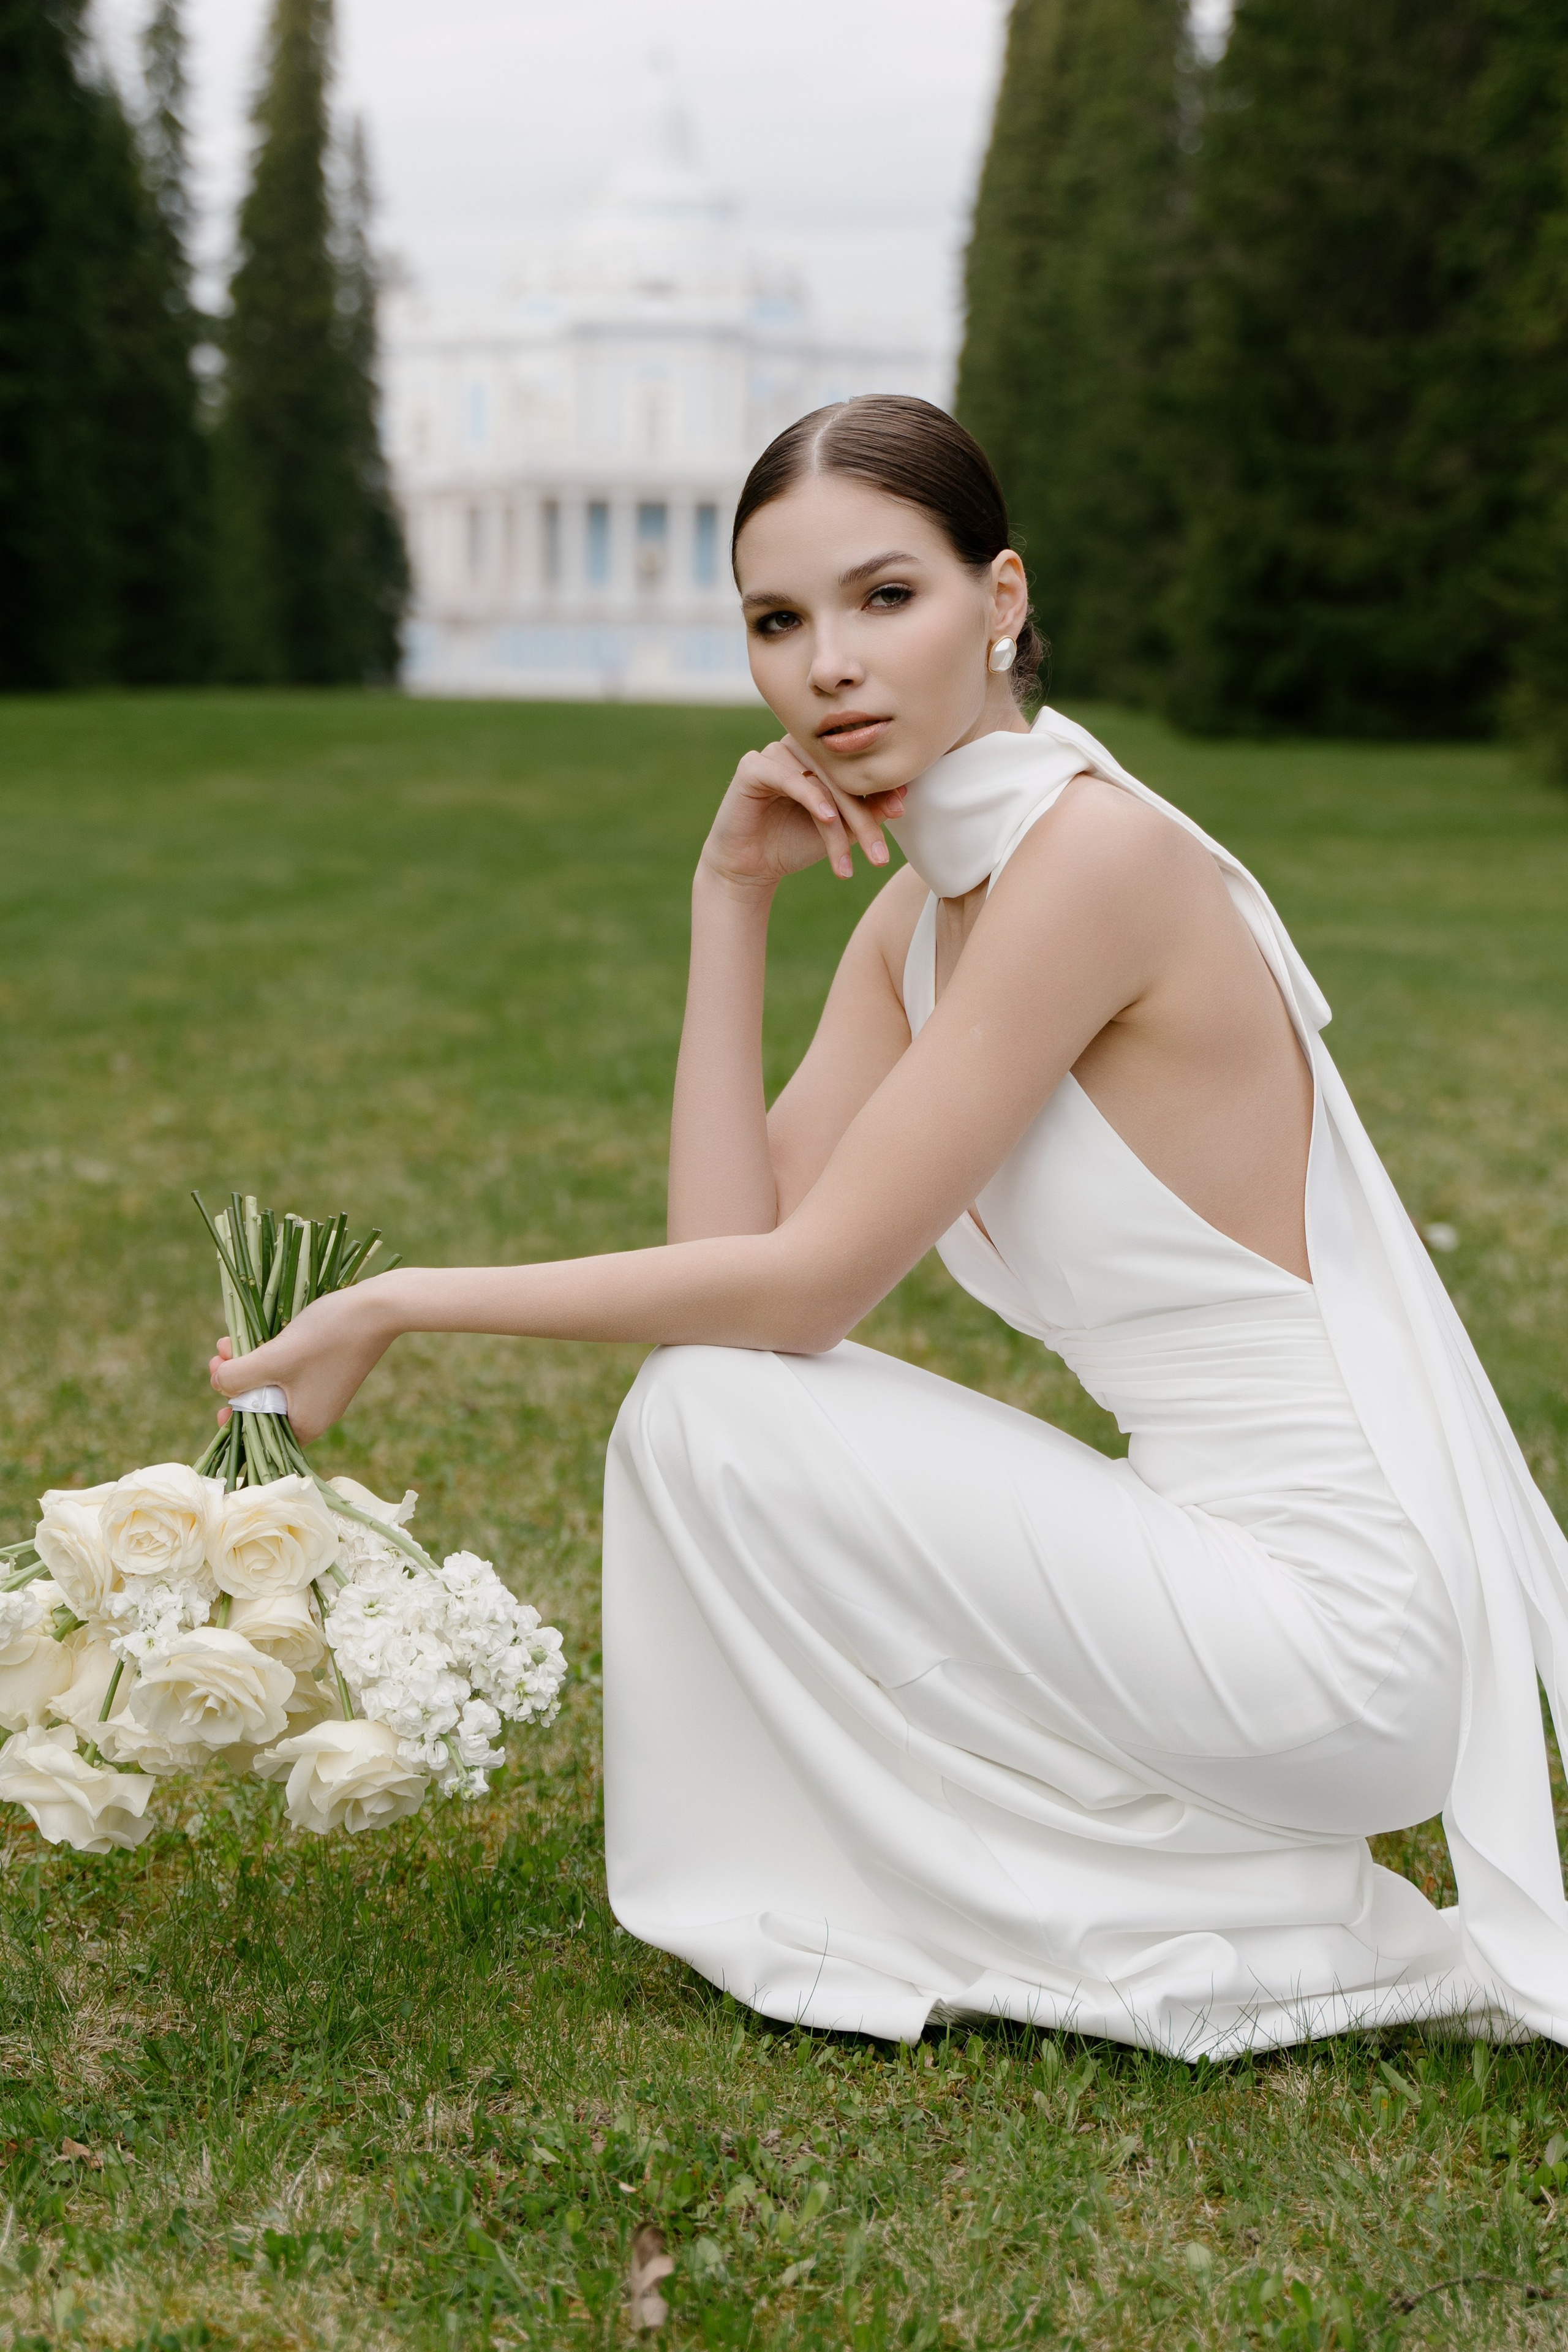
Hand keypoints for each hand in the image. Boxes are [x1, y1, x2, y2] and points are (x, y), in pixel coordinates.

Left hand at [209, 1279, 400, 1443]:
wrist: (380, 1309)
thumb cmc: (326, 1336)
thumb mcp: (273, 1358)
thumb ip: (237, 1377)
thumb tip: (218, 1384)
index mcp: (304, 1425)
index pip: (255, 1431)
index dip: (230, 1409)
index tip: (218, 1381)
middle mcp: (315, 1416)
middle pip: (262, 1407)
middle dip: (236, 1381)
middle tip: (220, 1355)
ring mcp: (323, 1394)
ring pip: (274, 1386)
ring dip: (250, 1366)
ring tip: (231, 1341)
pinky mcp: (329, 1372)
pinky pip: (290, 1374)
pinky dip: (270, 1360)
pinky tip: (258, 1339)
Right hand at [699, 736, 904, 890]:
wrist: (750, 868)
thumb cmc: (795, 843)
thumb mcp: (840, 830)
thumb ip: (867, 809)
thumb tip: (904, 794)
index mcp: (820, 756)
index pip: (855, 767)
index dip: (880, 787)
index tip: (900, 813)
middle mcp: (798, 747)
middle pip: (840, 774)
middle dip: (863, 815)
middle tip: (878, 853)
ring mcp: (774, 753)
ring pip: (819, 779)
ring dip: (840, 818)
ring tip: (853, 854)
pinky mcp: (752, 766)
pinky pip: (787, 777)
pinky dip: (810, 797)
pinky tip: (827, 818)